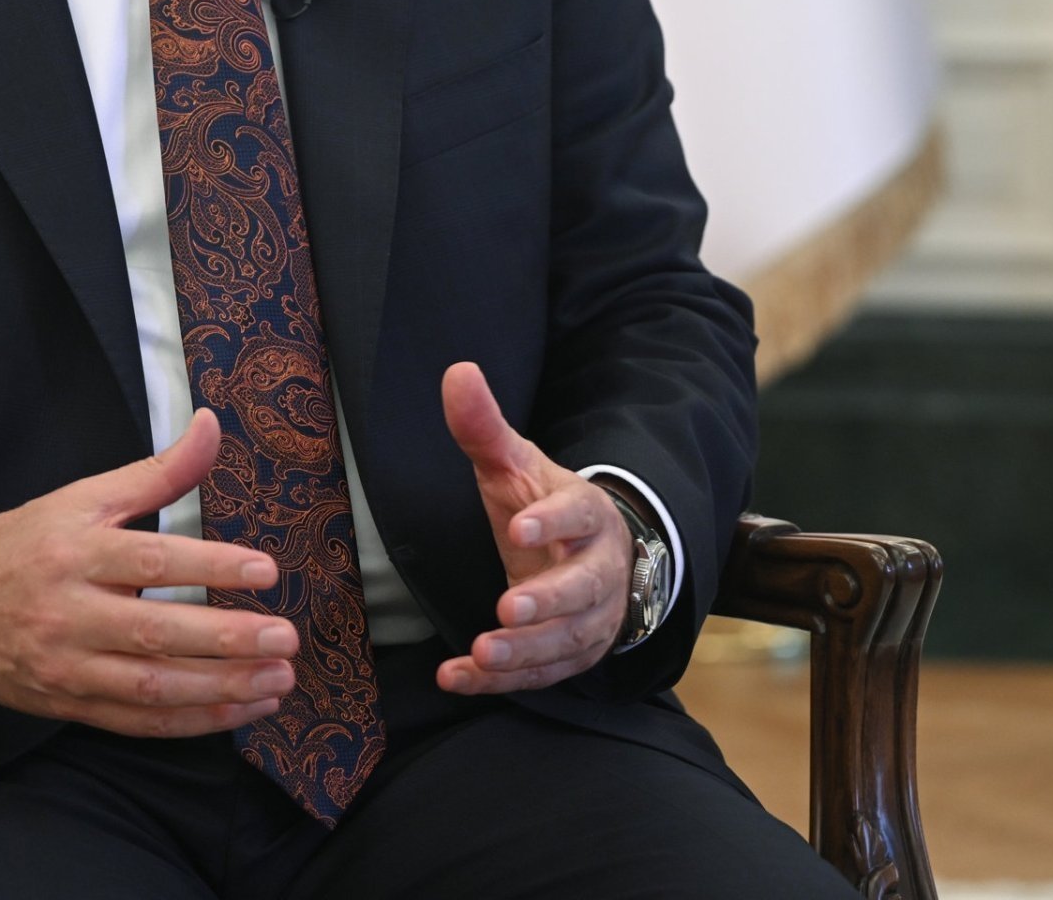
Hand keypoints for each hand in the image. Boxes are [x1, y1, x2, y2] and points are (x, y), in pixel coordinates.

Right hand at [0, 410, 301, 736]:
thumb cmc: (25, 546)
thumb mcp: (83, 497)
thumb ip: (156, 472)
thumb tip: (209, 425)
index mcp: (76, 552)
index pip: (152, 560)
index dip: (211, 565)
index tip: (265, 570)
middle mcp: (70, 613)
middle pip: (155, 632)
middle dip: (226, 640)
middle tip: (284, 638)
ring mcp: (69, 666)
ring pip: (151, 688)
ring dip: (221, 689)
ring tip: (277, 681)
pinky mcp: (70, 705)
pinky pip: (137, 722)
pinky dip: (191, 721)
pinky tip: (238, 709)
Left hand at [435, 361, 630, 694]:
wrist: (594, 559)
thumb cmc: (543, 508)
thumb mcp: (514, 467)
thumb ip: (484, 428)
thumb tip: (456, 371)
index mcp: (586, 514)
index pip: (577, 515)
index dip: (552, 522)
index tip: (520, 528)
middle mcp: (598, 569)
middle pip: (583, 589)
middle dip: (548, 602)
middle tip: (507, 608)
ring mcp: (591, 617)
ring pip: (566, 640)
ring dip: (524, 651)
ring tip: (480, 653)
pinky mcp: (572, 654)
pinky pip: (540, 674)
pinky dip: (498, 681)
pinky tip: (453, 675)